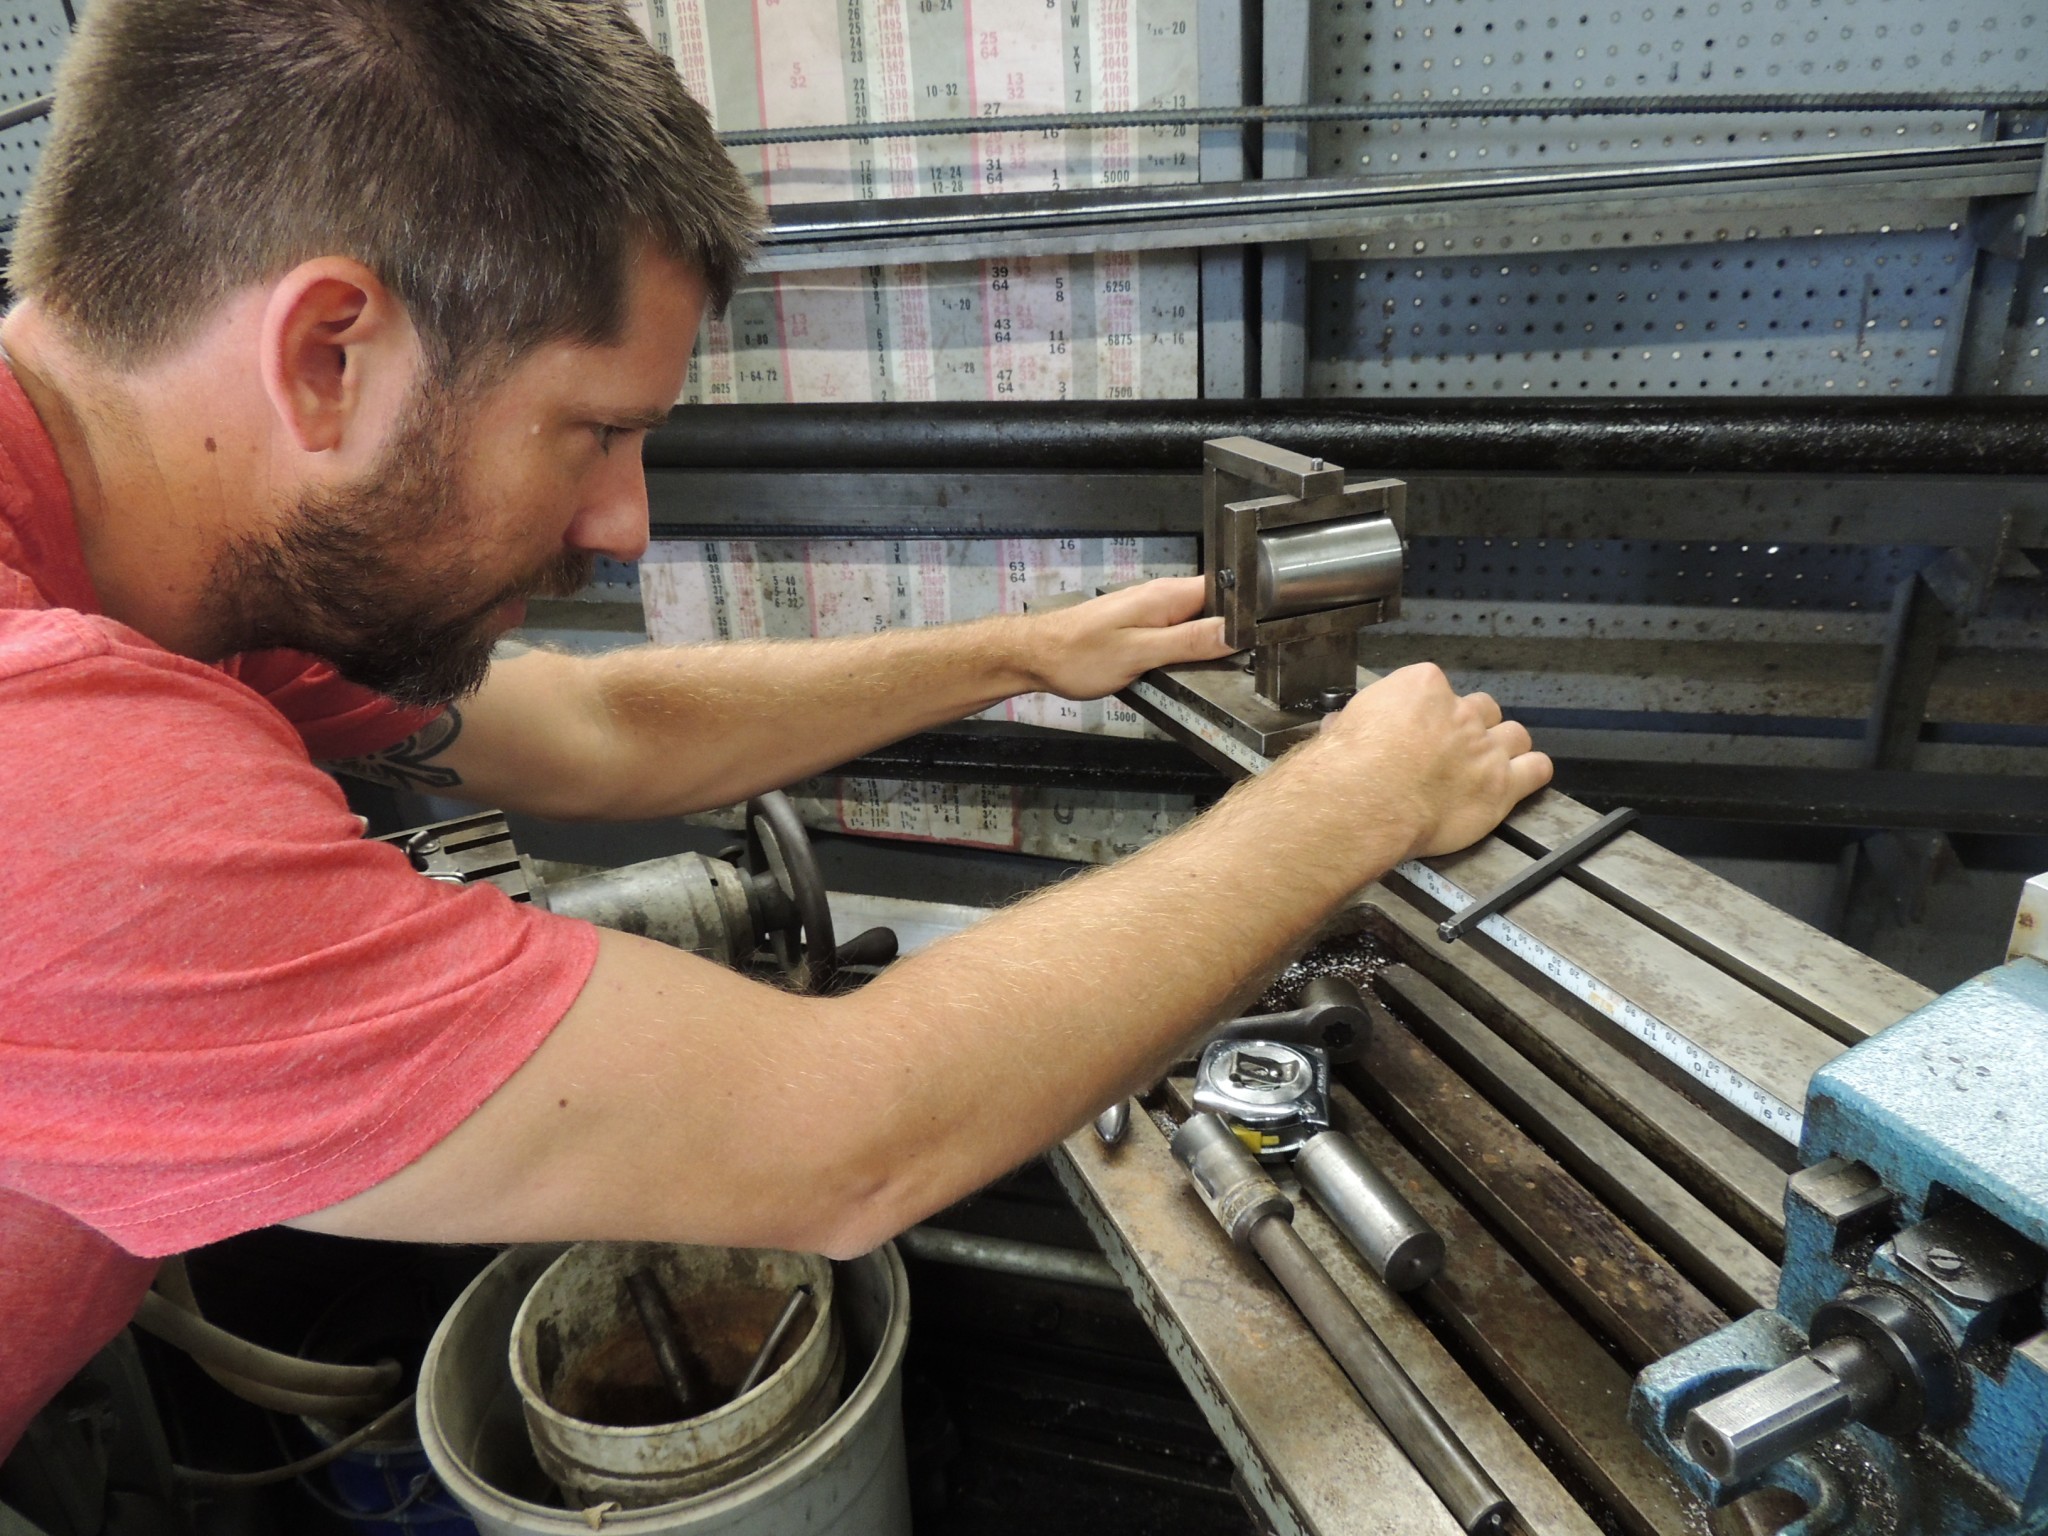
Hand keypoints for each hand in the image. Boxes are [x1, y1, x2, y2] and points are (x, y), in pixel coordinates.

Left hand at [1025, 577, 1234, 699]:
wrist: (1037, 656)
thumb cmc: (1078, 654)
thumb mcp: (1140, 653)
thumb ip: (1188, 642)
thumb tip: (1233, 633)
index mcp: (1168, 596)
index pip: (1226, 589)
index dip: (1250, 607)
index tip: (1266, 633)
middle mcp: (1164, 598)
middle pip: (1216, 608)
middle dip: (1234, 631)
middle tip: (1251, 659)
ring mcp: (1153, 612)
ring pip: (1199, 623)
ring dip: (1211, 643)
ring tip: (1227, 666)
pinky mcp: (1144, 628)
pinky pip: (1179, 634)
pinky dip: (1189, 650)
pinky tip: (1191, 667)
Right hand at [1302, 663, 1551, 860]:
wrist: (1365, 801)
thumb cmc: (1346, 767)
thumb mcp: (1341, 727)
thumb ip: (1357, 720)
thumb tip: (1342, 724)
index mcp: (1423, 687)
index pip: (1439, 688)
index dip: (1431, 712)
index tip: (1419, 730)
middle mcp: (1460, 712)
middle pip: (1483, 709)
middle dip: (1472, 727)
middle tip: (1453, 751)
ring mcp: (1485, 748)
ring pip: (1515, 736)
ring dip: (1504, 749)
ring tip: (1488, 767)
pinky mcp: (1502, 785)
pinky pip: (1537, 769)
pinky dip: (1532, 773)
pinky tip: (1520, 781)